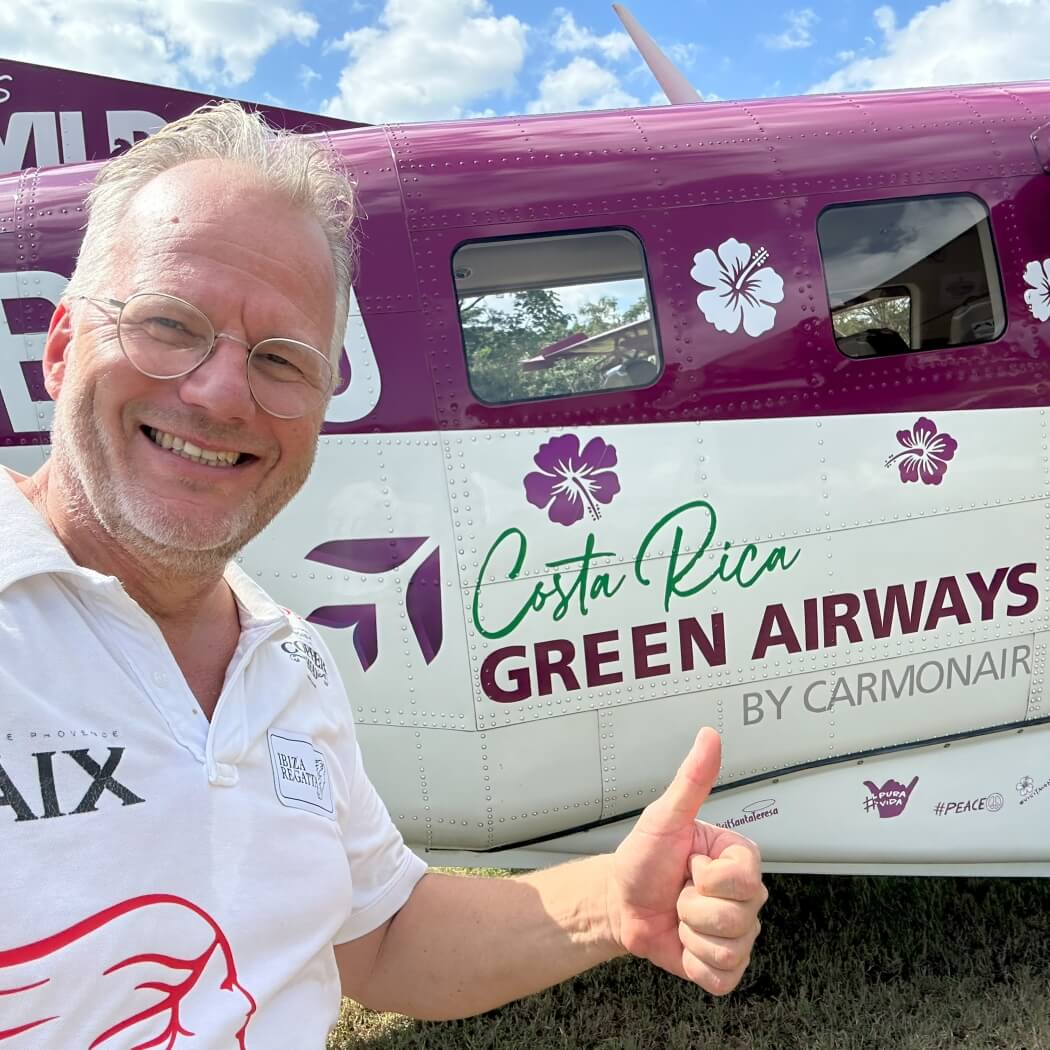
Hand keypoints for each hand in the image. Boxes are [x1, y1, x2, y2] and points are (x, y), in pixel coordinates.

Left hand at [607, 727, 765, 994]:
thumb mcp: (664, 817)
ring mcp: (738, 933)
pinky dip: (694, 965)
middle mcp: (746, 896)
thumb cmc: (642, 858)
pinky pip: (722, 978)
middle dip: (693, 908)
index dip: (707, 878)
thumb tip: (709, 736)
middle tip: (678, 891)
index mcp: (739, 860)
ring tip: (678, 915)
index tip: (688, 865)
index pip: (744, 880)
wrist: (619, 902)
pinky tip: (682, 944)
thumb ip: (692, 779)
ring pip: (729, 949)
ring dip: (690, 934)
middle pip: (738, 918)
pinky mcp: (725, 966)